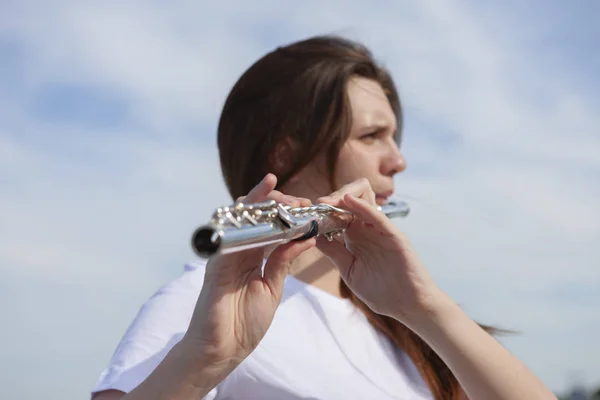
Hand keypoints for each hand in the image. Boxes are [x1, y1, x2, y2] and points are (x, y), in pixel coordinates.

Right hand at [182, 173, 315, 377]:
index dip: (286, 212)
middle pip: (254, 215)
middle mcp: (240, 250)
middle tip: (297, 200)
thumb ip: (283, 261)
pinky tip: (256, 210)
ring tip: (275, 191)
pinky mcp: (216, 261)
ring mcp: (226, 253)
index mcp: (254, 256)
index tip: (307, 205)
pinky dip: (240, 221)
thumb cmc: (246, 323)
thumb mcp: (272, 288)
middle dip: (275, 201)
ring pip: (238, 217)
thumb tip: (306, 237)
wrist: (223, 349)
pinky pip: (227, 234)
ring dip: (257, 201)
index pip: (270, 225)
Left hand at [316, 178, 442, 325]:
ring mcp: (381, 230)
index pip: (338, 214)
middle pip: (350, 200)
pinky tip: (347, 201)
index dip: (322, 211)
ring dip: (343, 197)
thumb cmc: (382, 291)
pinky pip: (377, 216)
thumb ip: (334, 252)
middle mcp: (367, 229)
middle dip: (332, 199)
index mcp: (356, 236)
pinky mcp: (394, 236)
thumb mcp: (350, 270)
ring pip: (365, 200)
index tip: (305, 213)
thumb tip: (313, 236)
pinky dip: (362, 207)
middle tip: (316, 204)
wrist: (408, 306)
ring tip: (326, 202)